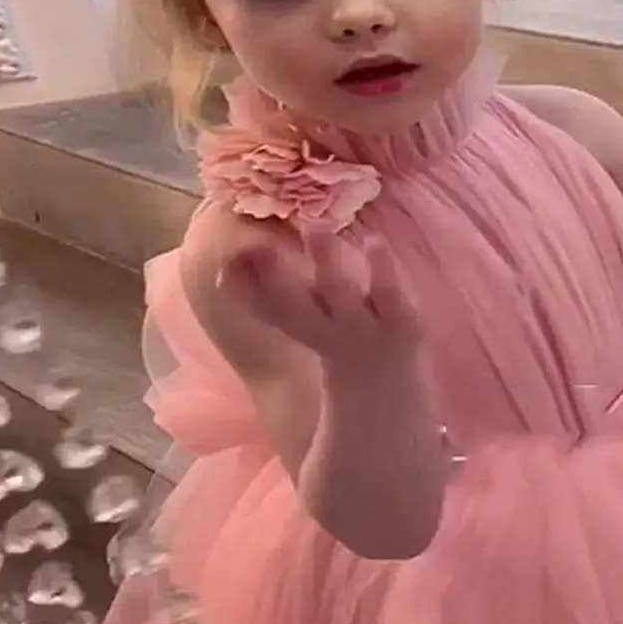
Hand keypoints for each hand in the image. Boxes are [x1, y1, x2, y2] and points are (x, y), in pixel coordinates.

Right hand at [209, 220, 420, 380]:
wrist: (391, 396)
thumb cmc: (339, 349)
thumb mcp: (305, 324)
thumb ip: (271, 295)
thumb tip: (229, 265)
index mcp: (300, 332)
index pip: (265, 311)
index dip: (242, 292)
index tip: (220, 268)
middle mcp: (327, 331)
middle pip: (293, 305)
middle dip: (272, 277)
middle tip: (254, 244)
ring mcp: (365, 327)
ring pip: (340, 292)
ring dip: (325, 260)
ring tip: (314, 227)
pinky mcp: (401, 322)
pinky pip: (389, 295)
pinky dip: (382, 268)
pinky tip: (374, 240)